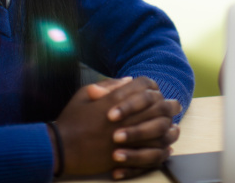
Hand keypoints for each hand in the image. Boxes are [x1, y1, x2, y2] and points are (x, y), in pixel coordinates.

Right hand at [53, 76, 180, 178]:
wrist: (60, 148)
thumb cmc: (71, 120)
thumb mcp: (85, 93)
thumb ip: (108, 85)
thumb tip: (129, 79)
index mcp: (115, 99)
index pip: (144, 85)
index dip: (153, 87)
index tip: (156, 92)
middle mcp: (124, 117)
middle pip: (158, 106)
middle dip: (168, 105)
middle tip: (174, 106)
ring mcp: (126, 137)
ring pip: (160, 130)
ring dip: (169, 127)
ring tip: (173, 128)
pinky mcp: (125, 155)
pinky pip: (152, 153)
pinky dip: (162, 149)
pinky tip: (166, 147)